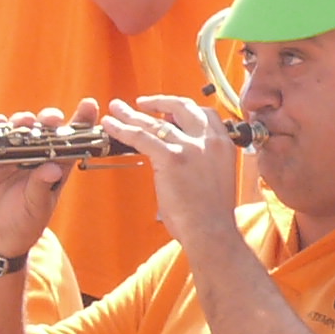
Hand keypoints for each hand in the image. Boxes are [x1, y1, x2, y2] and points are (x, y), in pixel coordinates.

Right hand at [0, 123, 73, 257]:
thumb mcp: (35, 208)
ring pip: (18, 128)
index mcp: (54, 167)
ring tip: (24, 121)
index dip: (81, 122)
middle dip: (49, 119)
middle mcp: (35, 157)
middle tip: (51, 118)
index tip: (89, 105)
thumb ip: (41, 187)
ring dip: (22, 120)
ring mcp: (11, 155)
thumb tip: (53, 169)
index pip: (72, 141)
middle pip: (44, 130)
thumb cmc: (21, 225)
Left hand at [97, 95, 245, 255]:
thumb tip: (181, 158)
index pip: (205, 114)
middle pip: (182, 106)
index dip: (183, 109)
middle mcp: (209, 140)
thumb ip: (201, 161)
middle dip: (159, 102)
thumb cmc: (211, 216)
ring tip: (117, 108)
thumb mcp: (216, 178)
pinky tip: (110, 125)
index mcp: (224, 144)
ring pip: (155, 122)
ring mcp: (190, 146)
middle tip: (141, 103)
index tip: (168, 111)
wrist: (212, 231)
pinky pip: (141, 136)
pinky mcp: (171, 157)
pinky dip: (122, 128)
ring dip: (133, 114)